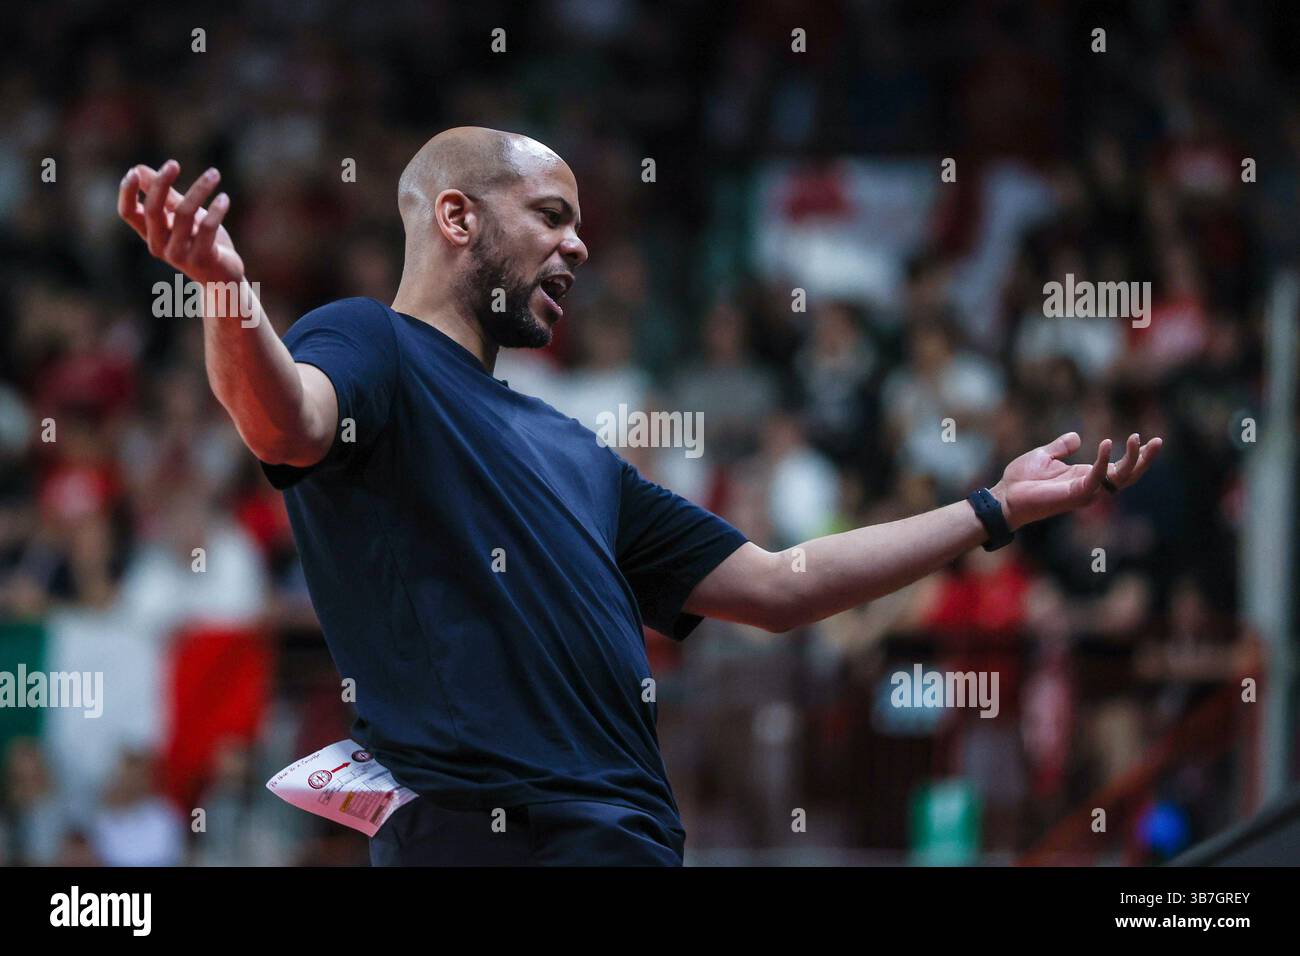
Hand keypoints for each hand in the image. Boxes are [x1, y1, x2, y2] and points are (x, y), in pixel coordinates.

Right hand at [117, 160, 244, 286]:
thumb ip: (165, 196)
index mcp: (150, 234)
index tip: (134, 171)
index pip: (128, 213)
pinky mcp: (202, 259)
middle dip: (161, 184)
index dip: (127, 192)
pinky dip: (217, 210)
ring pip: (183, 214)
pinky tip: (224, 198)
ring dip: (199, 189)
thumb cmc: (201, 243)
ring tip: (214, 174)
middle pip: (153, 210)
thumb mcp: (182, 217)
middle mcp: (160, 246)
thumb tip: (139, 169)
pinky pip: (207, 228)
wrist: (224, 278)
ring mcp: (179, 254)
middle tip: (173, 164)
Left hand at [990, 431, 1162, 530]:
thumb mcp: (1044, 456)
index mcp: (1085, 476)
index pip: (1118, 469)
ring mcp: (1085, 492)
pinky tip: (1108, 443)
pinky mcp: (1075, 494)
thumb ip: (1062, 447)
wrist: (1005, 496)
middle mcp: (1090, 486)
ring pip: (1119, 479)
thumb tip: (1076, 437)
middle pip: (1127, 475)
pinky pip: (1097, 478)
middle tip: (1159, 441)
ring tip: (1139, 439)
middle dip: (1144, 460)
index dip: (1134, 456)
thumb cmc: (1021, 479)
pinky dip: (1104, 461)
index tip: (1145, 439)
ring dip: (1133, 460)